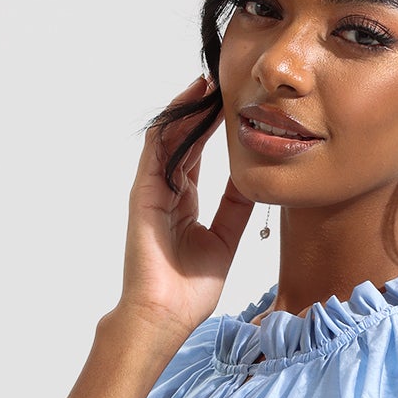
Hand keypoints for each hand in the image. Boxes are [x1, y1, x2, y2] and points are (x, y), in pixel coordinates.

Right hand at [114, 72, 255, 342]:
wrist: (166, 315)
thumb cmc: (190, 289)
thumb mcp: (226, 239)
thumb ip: (236, 208)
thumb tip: (253, 178)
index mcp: (184, 206)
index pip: (197, 157)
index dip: (213, 131)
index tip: (233, 107)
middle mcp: (166, 194)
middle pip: (182, 142)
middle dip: (200, 112)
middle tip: (221, 82)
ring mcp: (152, 192)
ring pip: (168, 139)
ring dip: (186, 110)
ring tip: (206, 83)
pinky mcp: (143, 194)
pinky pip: (156, 151)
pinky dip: (170, 126)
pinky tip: (186, 105)